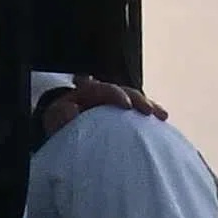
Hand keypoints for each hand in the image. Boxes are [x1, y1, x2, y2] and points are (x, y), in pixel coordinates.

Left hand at [28, 77, 164, 140]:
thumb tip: (72, 110)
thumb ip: (59, 116)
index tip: (126, 106)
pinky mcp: (123, 113)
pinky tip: (163, 120)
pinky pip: (139, 111)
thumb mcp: (53, 120)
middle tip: (148, 110)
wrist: (63, 128)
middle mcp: (103, 93)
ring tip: (161, 115)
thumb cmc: (59, 125)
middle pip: (124, 91)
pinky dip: (150, 114)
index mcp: (86, 92)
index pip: (103, 88)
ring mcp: (114, 102)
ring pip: (134, 99)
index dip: (115, 94)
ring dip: (148, 106)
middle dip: (137, 99)